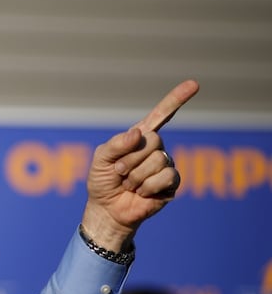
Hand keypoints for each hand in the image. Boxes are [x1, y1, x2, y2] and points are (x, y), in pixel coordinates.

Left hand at [81, 80, 198, 251]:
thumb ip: (116, 144)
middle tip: (120, 172)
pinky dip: (148, 186)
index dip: (177, 99)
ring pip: (158, 160)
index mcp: (139, 138)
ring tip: (129, 184)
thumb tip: (138, 133)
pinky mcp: (171, 183)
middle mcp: (156, 149)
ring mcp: (165, 165)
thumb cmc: (102, 181)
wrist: (107, 209)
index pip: (161, 115)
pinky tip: (141, 192)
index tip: (194, 84)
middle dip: (130, 159)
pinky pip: (166, 176)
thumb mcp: (100, 159)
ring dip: (136, 175)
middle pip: (154, 140)